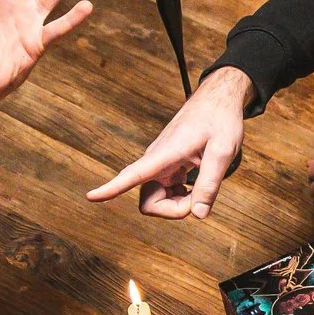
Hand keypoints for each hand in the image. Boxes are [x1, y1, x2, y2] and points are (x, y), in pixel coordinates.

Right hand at [88, 65, 253, 219]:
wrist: (218, 99)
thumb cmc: (220, 118)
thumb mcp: (222, 151)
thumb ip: (210, 184)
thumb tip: (199, 215)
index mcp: (165, 153)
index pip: (132, 174)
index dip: (111, 188)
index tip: (91, 196)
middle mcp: (157, 160)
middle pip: (149, 202)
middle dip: (172, 210)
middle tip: (199, 200)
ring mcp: (161, 165)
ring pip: (157, 199)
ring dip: (178, 204)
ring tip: (201, 190)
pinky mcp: (168, 167)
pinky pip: (165, 192)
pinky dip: (181, 197)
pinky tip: (196, 187)